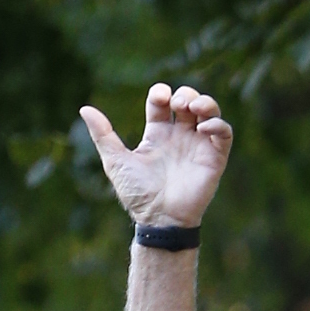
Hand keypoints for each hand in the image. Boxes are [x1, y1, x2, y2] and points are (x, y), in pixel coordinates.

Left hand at [82, 81, 232, 230]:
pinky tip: (204, 127)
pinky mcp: (215, 158)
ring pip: (209, 112)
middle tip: (177, 104)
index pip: (161, 103)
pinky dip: (218, 124)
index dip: (160, 93)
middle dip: (185, 95)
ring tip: (193, 107)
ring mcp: (198, 146)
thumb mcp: (115, 160)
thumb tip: (85, 109)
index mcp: (157, 135)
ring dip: (204, 103)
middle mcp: (179, 137)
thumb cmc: (137, 193)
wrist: (160, 217)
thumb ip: (103, 134)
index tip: (159, 98)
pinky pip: (224, 134)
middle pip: (187, 102)